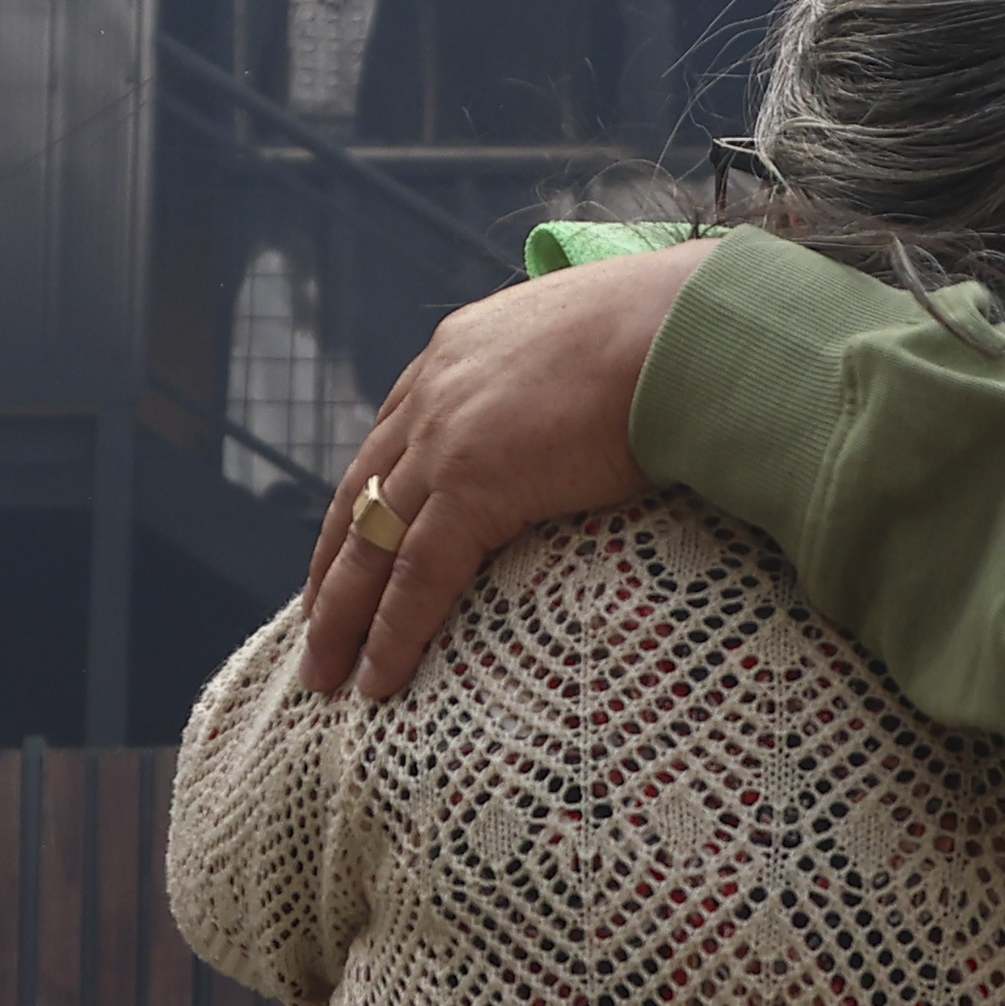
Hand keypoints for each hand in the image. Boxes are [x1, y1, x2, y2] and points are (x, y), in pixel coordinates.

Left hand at [299, 240, 716, 697]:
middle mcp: (435, 390)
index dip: (368, 501)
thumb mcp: (590, 344)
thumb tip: (589, 416)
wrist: (689, 325)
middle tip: (315, 628)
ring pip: (371, 543)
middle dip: (333, 567)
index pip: (391, 439)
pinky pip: (417, 575)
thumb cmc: (674, 334)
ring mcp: (446, 437)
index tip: (349, 548)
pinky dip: (392, 632)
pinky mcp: (474, 484)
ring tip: (322, 675)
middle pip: (362, 494)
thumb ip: (562, 383)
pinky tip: (377, 680)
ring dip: (340, 616)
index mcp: (459, 353)